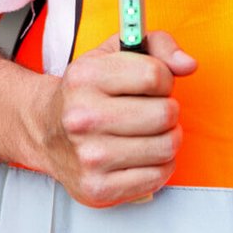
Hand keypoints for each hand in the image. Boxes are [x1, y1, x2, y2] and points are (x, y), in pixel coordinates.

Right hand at [40, 31, 197, 207]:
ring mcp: (89, 155)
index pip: (155, 76)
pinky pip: (157, 176)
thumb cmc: (85, 92)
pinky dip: (159, 165)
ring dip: (166, 138)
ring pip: (166, 146)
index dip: (164, 79)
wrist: (45, 130)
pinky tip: (141, 154)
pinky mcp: (98, 186)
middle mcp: (82, 117)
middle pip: (165, 113)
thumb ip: (157, 45)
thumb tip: (187, 64)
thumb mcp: (114, 53)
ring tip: (147, 132)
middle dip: (166, 110)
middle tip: (150, 110)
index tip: (153, 84)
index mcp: (85, 77)